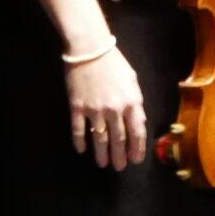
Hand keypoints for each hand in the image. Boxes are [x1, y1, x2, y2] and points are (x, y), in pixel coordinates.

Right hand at [66, 44, 148, 171]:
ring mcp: (94, 110)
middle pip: (119, 139)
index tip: (135, 159)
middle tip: (119, 167)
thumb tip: (137, 121)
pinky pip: (79, 130)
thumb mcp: (132, 80)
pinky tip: (82, 150)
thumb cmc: (113, 62)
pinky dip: (80, 142)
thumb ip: (135, 102)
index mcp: (131, 102)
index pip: (137, 132)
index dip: (137, 148)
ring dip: (102, 154)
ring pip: (100, 138)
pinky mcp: (77, 107)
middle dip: (120, 156)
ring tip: (103, 164)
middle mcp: (114, 110)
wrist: (89, 49)